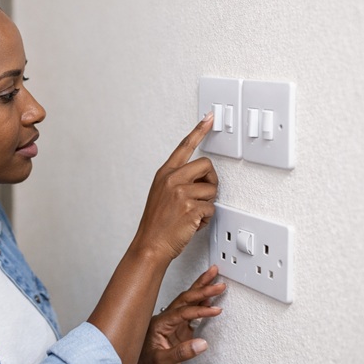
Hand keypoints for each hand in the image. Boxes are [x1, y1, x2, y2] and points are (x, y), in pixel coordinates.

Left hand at [127, 265, 225, 363]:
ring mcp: (173, 325)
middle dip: (202, 288)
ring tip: (214, 280)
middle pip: (185, 299)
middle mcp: (166, 320)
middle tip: (216, 280)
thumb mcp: (162, 362)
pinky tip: (210, 300)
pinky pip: (192, 314)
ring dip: (201, 291)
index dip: (199, 310)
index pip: (182, 312)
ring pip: (188, 303)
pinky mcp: (179, 331)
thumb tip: (201, 344)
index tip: (214, 309)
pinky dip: (202, 305)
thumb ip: (181, 353)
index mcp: (159, 324)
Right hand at [132, 114, 218, 259]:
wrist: (151, 245)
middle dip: (211, 181)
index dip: (198, 130)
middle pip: (206, 165)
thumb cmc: (156, 224)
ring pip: (212, 190)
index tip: (209, 118)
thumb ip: (177, 181)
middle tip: (203, 195)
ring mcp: (181, 193)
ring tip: (193, 214)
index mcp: (165, 174)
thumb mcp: (160, 194)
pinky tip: (193, 224)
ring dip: (207, 204)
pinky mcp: (191, 207)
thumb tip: (200, 178)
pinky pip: (211, 208)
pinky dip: (206, 219)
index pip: (184, 147)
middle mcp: (172, 179)